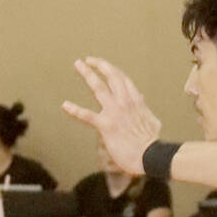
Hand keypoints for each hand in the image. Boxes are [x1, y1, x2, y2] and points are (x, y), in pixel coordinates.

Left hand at [61, 57, 162, 175]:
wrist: (150, 155)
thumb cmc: (151, 142)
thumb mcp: (152, 120)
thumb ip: (145, 108)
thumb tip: (141, 98)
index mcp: (136, 100)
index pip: (123, 79)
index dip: (112, 70)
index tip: (103, 65)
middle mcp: (125, 102)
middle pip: (111, 76)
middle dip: (99, 65)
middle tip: (87, 60)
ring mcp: (115, 112)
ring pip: (99, 87)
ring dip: (88, 74)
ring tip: (78, 65)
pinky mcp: (106, 126)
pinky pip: (87, 115)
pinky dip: (74, 110)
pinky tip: (64, 105)